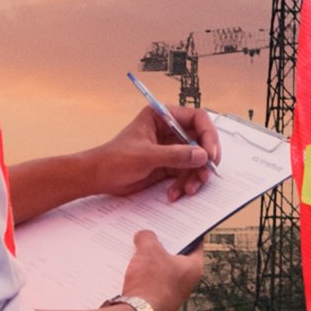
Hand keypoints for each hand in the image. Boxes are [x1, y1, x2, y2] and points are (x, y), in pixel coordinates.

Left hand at [79, 103, 214, 201]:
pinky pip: (186, 173)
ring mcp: (170, 148)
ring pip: (196, 160)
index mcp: (162, 116)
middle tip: (204, 175)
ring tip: (187, 190)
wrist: (99, 178)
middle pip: (201, 141)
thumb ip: (175, 155)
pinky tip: (174, 193)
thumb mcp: (146, 156)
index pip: (197, 118)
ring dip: (194, 177)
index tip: (211, 154)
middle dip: (204, 160)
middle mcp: (169, 130)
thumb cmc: (114, 159)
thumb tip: (202, 155)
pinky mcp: (169, 165)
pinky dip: (184, 184)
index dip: (209, 135)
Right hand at [117, 231, 208, 310]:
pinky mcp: (158, 301)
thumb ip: (147, 237)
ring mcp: (173, 293)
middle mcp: (187, 282)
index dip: (186, 229)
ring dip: (151, 258)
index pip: (196, 242)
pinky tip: (130, 265)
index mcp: (194, 267)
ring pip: (163, 268)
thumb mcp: (148, 249)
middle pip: (177, 255)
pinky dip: (144, 272)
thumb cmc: (150, 282)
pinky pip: (152, 281)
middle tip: (152, 229)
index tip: (177, 220)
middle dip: (163, 243)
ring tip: (137, 245)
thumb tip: (143, 236)